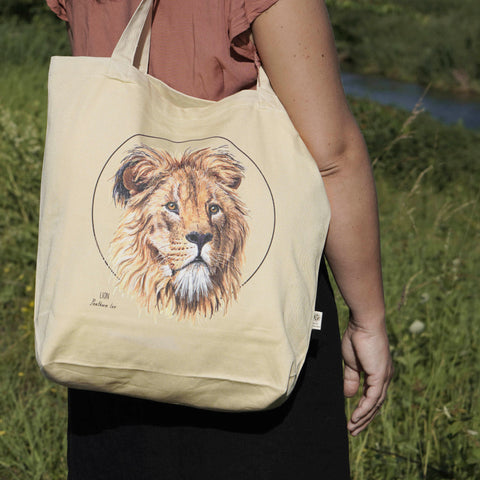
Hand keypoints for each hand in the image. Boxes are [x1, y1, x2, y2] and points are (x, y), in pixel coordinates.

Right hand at [342, 315, 392, 435]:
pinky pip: (372, 398)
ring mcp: (384, 377)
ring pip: (375, 405)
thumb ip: (351, 379)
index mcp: (378, 374)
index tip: (353, 421)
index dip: (363, 411)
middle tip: (353, 432)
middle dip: (364, 420)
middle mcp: (384, 378)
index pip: (372, 398)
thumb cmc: (357, 338)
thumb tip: (349, 396)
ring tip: (352, 428)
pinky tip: (356, 417)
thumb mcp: (351, 363)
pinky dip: (364, 409)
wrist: (363, 324)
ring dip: (363, 418)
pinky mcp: (380, 376)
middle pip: (376, 405)